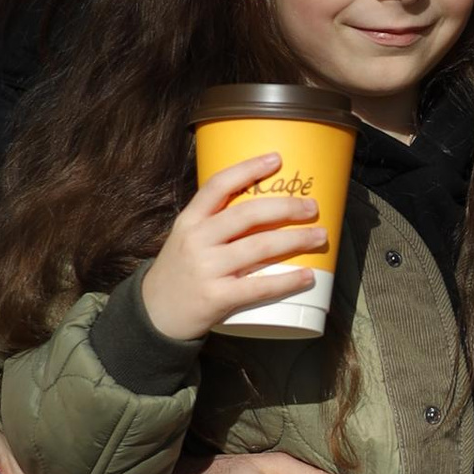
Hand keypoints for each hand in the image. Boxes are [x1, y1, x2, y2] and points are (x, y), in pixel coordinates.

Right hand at [139, 153, 324, 344]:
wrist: (154, 315)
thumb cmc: (180, 271)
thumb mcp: (186, 238)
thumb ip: (215, 222)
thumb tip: (265, 206)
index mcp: (190, 220)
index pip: (218, 185)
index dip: (248, 169)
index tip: (277, 159)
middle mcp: (197, 240)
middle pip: (247, 215)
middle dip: (286, 208)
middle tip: (312, 207)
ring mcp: (206, 269)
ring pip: (259, 247)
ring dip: (296, 239)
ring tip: (319, 236)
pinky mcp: (217, 298)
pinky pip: (259, 286)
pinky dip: (287, 280)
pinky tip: (307, 276)